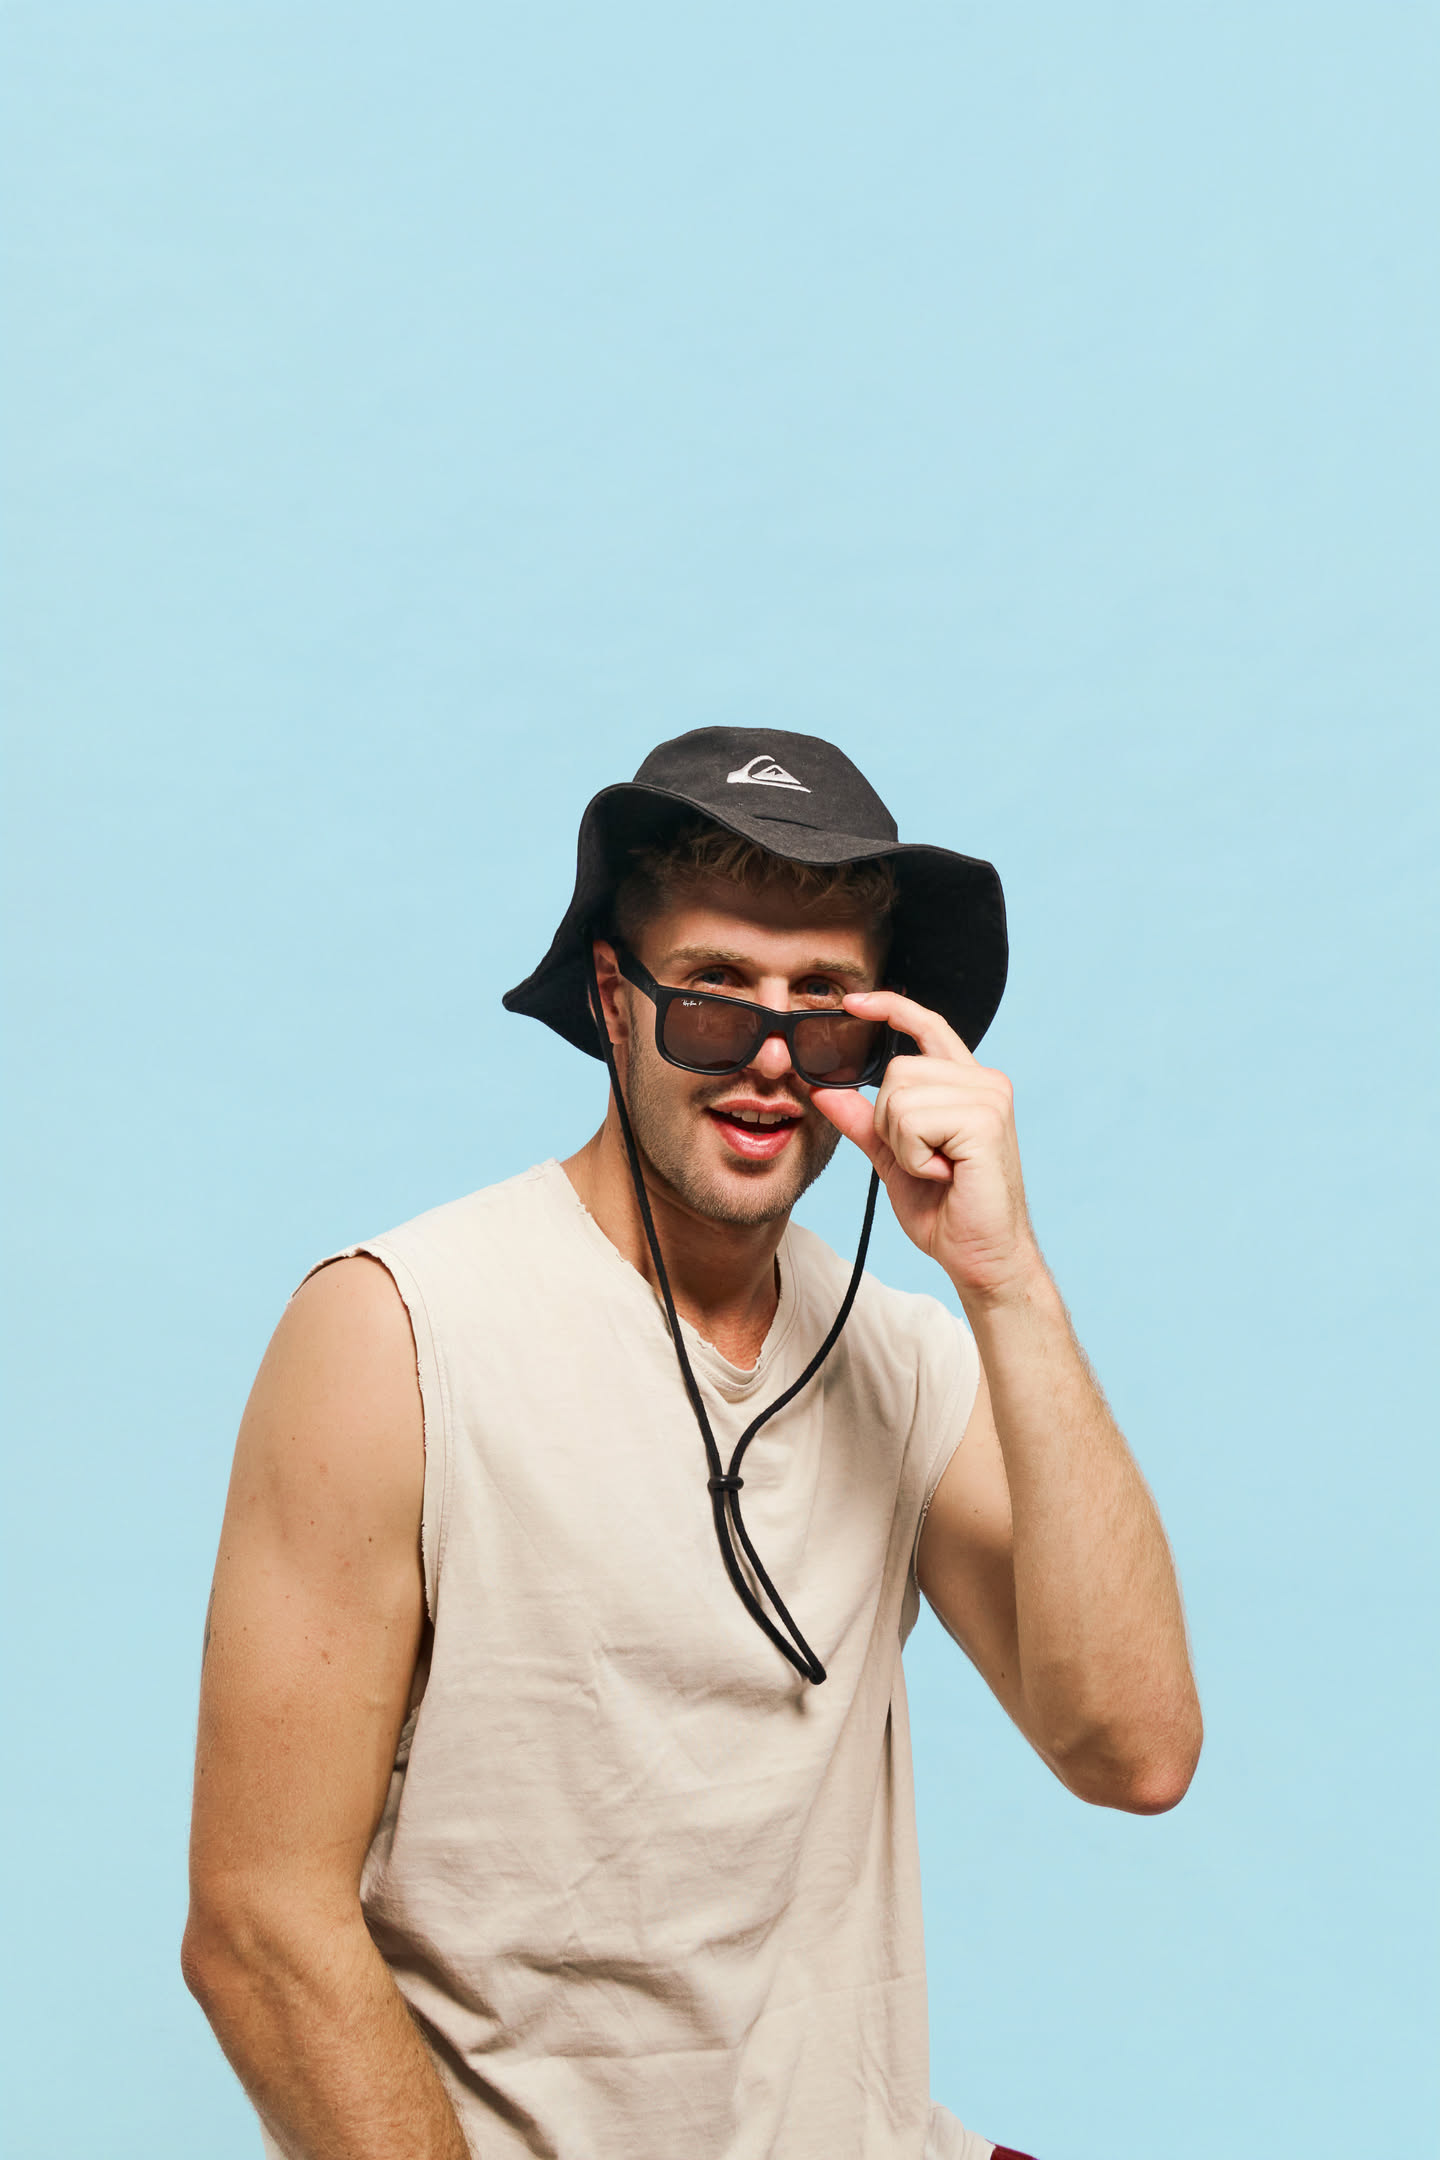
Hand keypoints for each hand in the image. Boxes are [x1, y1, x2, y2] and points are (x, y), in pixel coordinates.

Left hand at [811, 991, 1039, 1304]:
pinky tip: (945, 1174)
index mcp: (967, 1084)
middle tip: (925, 1160)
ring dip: (903, 1144)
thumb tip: (823, 1090)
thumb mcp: (893, 1157)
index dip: (891, 1008)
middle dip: (891, 1123)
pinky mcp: (984, 1121)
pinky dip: (914, 1156)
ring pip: (899, 1095)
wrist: (980, 1256)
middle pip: (897, 1070)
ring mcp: (989, 1098)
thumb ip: (864, 1121)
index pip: (927, 1025)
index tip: (853, 1003)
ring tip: (936, 1168)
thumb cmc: (946, 1210)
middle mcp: (984, 1081)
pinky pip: (912, 1121)